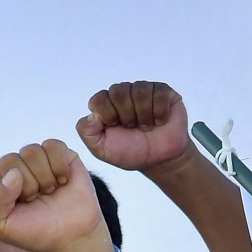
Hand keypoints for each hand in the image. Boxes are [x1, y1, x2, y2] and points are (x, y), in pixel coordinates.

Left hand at [0, 141, 114, 251]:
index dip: (4, 190)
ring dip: (44, 178)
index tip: (18, 208)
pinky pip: (53, 146)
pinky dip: (59, 167)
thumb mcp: (1, 228)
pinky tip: (63, 181)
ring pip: (31, 151)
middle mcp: (15, 168)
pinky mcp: (60, 154)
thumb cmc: (36, 233)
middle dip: (27, 187)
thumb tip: (14, 173)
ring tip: (50, 192)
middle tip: (37, 201)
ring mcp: (37, 159)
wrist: (73, 237)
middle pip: (10, 160)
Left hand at [77, 81, 192, 174]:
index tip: (116, 128)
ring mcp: (144, 90)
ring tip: (147, 127)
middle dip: (126, 116)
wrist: (159, 161)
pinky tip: (159, 122)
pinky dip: (159, 113)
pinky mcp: (164, 92)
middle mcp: (124, 93)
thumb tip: (92, 114)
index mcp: (106, 103)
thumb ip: (87, 132)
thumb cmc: (130, 153)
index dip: (108, 115)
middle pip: (118, 92)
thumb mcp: (102, 149)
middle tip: (133, 128)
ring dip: (143, 116)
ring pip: (139, 91)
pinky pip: (159, 94)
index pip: (99, 99)